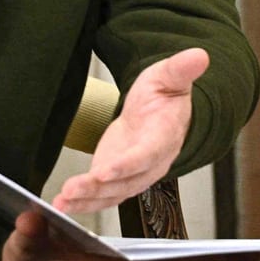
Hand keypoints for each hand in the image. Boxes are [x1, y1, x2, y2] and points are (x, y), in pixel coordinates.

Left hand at [52, 48, 206, 213]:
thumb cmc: (164, 96)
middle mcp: (151, 164)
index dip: (127, 165)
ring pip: (111, 193)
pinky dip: (81, 203)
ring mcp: (133, 175)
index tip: (105, 171)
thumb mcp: (169, 76)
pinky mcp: (116, 180)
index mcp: (164, 137)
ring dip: (85, 200)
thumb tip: (199, 56)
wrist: (157, 114)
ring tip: (61, 202)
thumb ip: (181, 69)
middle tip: (71, 191)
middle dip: (98, 189)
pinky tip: (60, 205)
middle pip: (125, 181)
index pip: (147, 154)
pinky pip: (101, 196)